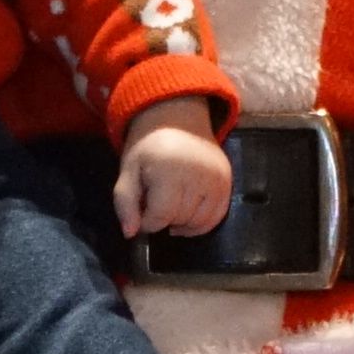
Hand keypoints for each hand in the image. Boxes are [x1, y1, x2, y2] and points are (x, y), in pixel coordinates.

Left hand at [114, 110, 230, 239]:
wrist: (178, 119)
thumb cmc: (149, 147)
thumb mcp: (128, 170)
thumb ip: (125, 203)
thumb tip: (130, 234)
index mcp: (170, 171)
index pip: (160, 216)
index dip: (147, 222)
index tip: (142, 211)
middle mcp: (198, 176)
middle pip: (179, 220)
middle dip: (164, 220)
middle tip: (156, 203)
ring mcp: (217, 180)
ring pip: (198, 223)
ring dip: (182, 224)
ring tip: (172, 208)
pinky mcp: (228, 183)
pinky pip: (217, 217)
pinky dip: (201, 224)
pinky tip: (187, 216)